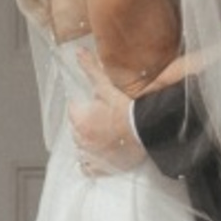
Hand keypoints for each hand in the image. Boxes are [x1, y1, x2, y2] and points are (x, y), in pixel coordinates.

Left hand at [67, 45, 146, 175]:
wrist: (147, 131)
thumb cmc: (127, 110)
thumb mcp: (107, 87)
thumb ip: (91, 70)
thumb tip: (78, 52)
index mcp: (80, 120)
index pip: (73, 110)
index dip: (83, 105)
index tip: (95, 104)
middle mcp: (81, 140)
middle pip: (76, 128)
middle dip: (85, 122)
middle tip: (102, 117)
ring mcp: (91, 155)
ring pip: (80, 147)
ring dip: (87, 141)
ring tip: (102, 134)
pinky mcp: (101, 167)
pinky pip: (87, 167)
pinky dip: (89, 162)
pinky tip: (97, 155)